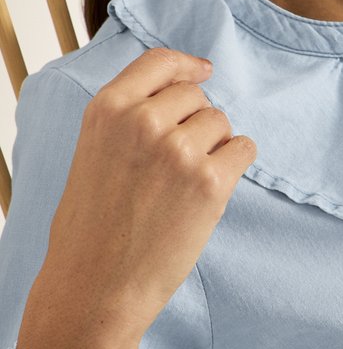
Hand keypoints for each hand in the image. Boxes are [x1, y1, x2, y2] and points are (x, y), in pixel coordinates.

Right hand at [34, 47, 255, 342]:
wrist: (95, 287)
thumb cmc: (92, 227)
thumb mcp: (94, 152)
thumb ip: (129, 117)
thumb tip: (184, 87)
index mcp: (108, 109)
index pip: (159, 61)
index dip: (186, 66)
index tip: (203, 72)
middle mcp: (143, 121)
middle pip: (196, 96)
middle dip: (195, 122)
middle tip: (176, 164)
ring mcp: (178, 150)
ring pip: (221, 122)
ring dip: (214, 147)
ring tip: (184, 185)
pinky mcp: (210, 182)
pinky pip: (244, 149)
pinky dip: (235, 165)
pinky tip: (209, 190)